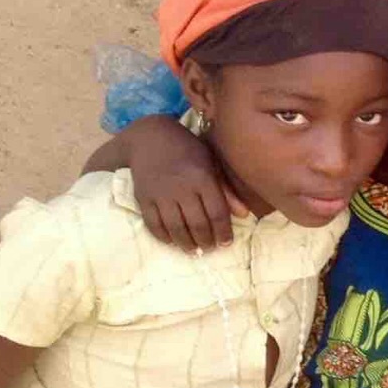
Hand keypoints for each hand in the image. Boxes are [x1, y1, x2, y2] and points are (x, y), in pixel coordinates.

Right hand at [123, 115, 239, 249]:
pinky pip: (153, 224)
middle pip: (197, 224)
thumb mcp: (211, 163)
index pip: (217, 213)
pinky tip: (172, 241)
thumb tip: (243, 215)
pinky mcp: (143, 197)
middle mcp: (182, 188)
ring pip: (175, 228)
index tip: (226, 243)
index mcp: (203, 178)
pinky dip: (163, 237)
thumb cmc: (188, 150)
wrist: (150, 137)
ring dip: (186, 244)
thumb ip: (226, 190)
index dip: (223, 232)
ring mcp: (161, 194)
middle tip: (210, 248)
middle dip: (206, 241)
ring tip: (193, 250)